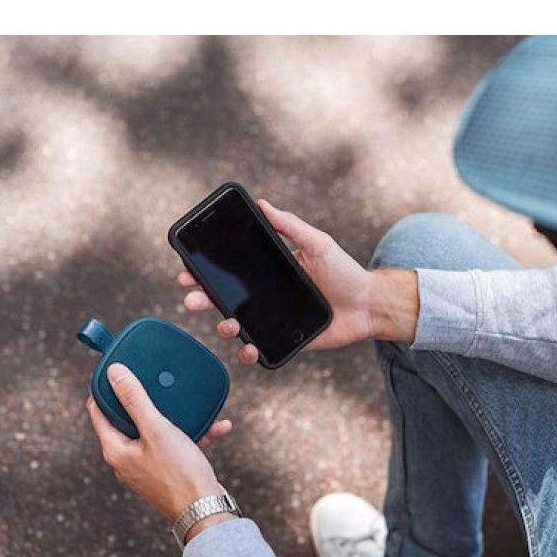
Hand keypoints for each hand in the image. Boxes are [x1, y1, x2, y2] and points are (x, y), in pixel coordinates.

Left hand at [87, 363, 235, 537]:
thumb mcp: (157, 429)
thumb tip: (115, 374)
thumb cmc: (179, 473)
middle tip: (155, 379)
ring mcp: (147, 466)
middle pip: (128, 419)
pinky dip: (193, 434)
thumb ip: (135, 400)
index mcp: (116, 450)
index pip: (98, 411)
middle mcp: (127, 460)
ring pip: (156, 431)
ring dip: (176, 417)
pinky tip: (216, 426)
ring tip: (191, 404)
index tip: (119, 370)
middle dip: (146, 399)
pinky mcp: (167, 471)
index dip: (105, 388)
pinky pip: (176, 445)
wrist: (205, 510)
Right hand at [178, 199, 418, 363]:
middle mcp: (263, 296)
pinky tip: (248, 349)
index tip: (187, 269)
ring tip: (227, 323)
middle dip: (201, 298)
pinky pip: (256, 350)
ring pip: (233, 325)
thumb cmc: (344, 271)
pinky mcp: (282, 341)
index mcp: (267, 271)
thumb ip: (290, 226)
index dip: (204, 271)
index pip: (228, 270)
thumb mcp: (317, 243)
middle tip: (191, 297)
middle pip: (222, 298)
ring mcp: (270, 320)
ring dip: (222, 326)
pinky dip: (246, 353)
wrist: (368, 305)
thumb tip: (262, 203)